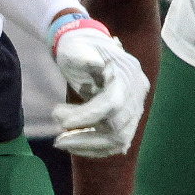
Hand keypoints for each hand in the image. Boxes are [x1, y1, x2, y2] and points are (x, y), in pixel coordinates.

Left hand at [52, 21, 148, 157]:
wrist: (88, 48)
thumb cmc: (78, 46)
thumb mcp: (76, 46)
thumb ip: (83, 55)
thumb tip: (93, 64)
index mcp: (128, 73)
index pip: (113, 103)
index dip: (88, 116)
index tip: (62, 123)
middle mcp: (137, 93)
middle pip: (118, 127)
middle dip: (85, 136)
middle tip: (57, 139)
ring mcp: (135, 107)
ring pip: (119, 139)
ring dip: (89, 145)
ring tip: (61, 142)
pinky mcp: (129, 119)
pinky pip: (117, 141)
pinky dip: (96, 147)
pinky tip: (74, 145)